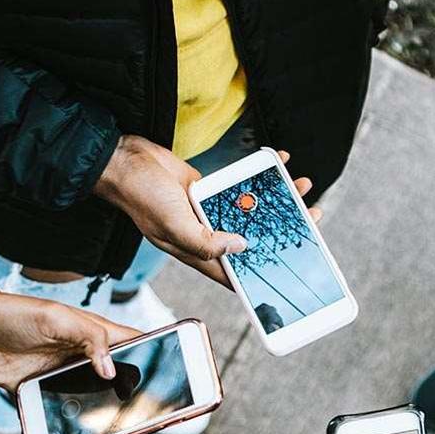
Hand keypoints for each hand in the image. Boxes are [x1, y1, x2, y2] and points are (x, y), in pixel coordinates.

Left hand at [0, 289, 141, 433]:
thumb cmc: (15, 314)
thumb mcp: (57, 318)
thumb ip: (91, 339)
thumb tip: (111, 370)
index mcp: (96, 336)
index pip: (135, 349)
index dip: (154, 366)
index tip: (168, 390)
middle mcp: (85, 359)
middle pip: (118, 390)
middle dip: (129, 417)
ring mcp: (64, 379)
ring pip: (92, 411)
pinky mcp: (42, 394)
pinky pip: (62, 420)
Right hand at [95, 137, 320, 287]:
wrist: (125, 160)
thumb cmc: (141, 197)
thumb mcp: (173, 225)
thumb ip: (205, 242)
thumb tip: (240, 247)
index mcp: (197, 252)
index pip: (235, 272)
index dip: (261, 273)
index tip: (292, 267)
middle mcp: (205, 235)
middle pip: (252, 239)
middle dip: (281, 229)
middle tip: (309, 217)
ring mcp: (208, 211)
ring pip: (250, 210)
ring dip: (276, 199)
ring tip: (302, 186)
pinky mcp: (208, 189)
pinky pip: (240, 186)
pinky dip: (259, 175)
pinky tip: (278, 162)